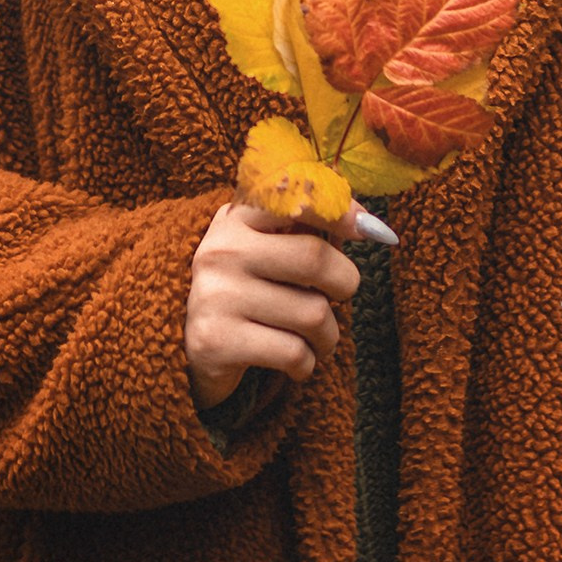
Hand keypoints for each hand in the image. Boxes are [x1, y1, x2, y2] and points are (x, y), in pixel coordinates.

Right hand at [184, 198, 361, 409]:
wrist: (188, 346)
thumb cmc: (249, 288)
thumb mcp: (266, 246)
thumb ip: (310, 227)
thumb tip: (374, 227)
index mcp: (236, 218)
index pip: (293, 198)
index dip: (339, 210)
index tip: (370, 229)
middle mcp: (221, 251)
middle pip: (315, 259)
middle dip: (345, 283)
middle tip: (340, 295)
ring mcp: (215, 296)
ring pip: (313, 314)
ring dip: (328, 335)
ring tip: (315, 336)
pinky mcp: (216, 342)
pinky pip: (294, 353)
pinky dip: (307, 363)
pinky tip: (295, 360)